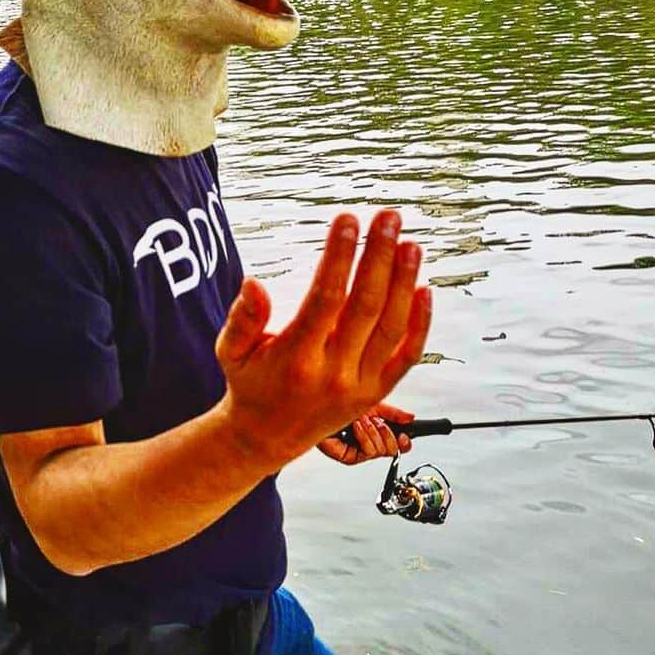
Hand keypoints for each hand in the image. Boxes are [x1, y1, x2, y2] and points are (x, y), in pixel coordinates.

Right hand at [215, 210, 430, 469]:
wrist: (268, 437)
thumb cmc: (250, 384)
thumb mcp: (230, 352)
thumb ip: (242, 318)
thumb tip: (254, 283)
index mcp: (295, 358)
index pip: (324, 298)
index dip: (339, 257)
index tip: (347, 220)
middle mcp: (332, 373)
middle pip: (364, 306)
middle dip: (379, 256)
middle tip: (388, 217)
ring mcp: (359, 385)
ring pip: (391, 327)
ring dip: (404, 282)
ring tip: (410, 244)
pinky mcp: (376, 393)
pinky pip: (406, 356)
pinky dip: (420, 324)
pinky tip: (424, 288)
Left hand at [318, 403, 413, 465]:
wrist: (316, 404)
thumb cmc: (335, 403)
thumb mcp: (371, 403)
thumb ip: (392, 413)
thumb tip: (410, 418)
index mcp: (373, 433)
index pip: (396, 445)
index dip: (403, 442)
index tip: (406, 435)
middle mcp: (366, 443)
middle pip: (391, 450)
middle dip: (386, 431)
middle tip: (376, 421)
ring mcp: (356, 451)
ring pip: (380, 451)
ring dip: (372, 431)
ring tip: (361, 421)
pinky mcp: (346, 456)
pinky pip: (366, 452)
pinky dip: (364, 437)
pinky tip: (356, 427)